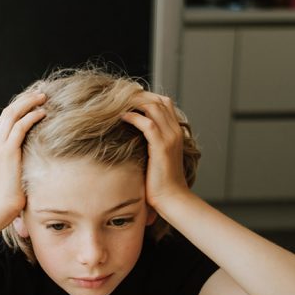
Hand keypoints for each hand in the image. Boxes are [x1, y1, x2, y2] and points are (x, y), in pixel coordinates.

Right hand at [0, 91, 46, 220]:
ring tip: (43, 98)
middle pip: (8, 112)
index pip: (5, 119)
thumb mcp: (13, 173)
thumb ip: (19, 161)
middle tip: (40, 93)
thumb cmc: (8, 195)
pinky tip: (42, 113)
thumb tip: (33, 158)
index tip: (34, 101)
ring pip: (12, 114)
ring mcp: (0, 146)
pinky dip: (31, 117)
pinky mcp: (8, 151)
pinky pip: (20, 127)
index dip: (19, 107)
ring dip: (29, 103)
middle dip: (25, 100)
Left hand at [121, 92, 190, 212]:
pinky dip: (134, 117)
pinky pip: (147, 124)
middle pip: (158, 100)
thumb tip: (133, 136)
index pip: (164, 103)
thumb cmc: (160, 182)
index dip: (146, 97)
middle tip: (119, 97)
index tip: (128, 99)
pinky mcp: (162, 147)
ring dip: (134, 102)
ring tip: (118, 103)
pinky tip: (122, 117)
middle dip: (138, 95)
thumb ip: (150, 143)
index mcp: (176, 132)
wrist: (171, 198)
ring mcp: (170, 138)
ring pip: (154, 107)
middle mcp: (175, 131)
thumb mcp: (157, 157)